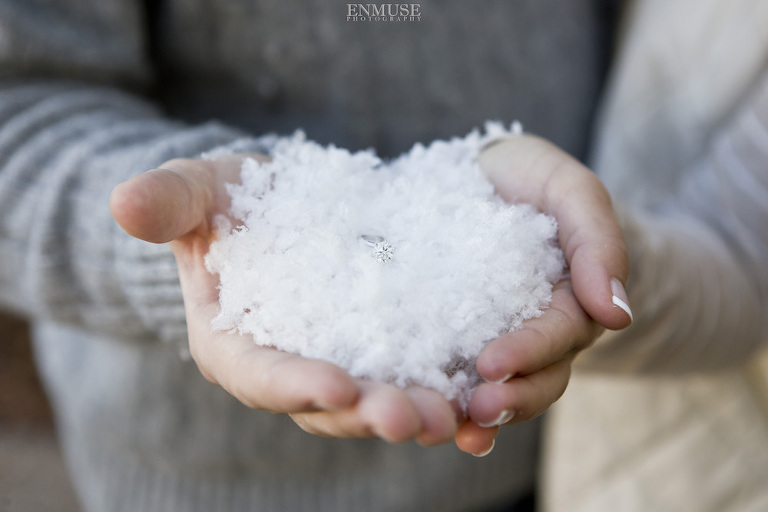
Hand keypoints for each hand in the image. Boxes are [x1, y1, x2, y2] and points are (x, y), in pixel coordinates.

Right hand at [109, 155, 457, 445]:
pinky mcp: (385, 352)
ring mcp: (343, 365)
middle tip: (416, 416)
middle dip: (371, 413)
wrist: (278, 208)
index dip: (296, 384)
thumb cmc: (229, 202)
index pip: (262, 376)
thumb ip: (169, 200)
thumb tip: (123, 202)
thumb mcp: (199, 191)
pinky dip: (449, 393)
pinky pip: (416, 378)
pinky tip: (486, 401)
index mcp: (239, 347)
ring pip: (379, 401)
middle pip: (330, 405)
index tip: (339, 385)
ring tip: (460, 415)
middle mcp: (293, 371)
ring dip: (420, 412)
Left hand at [455, 135, 631, 454]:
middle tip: (476, 410)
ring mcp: (493, 337)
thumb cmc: (532, 179)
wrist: (484, 173)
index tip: (492, 364)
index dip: (529, 353)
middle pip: (533, 378)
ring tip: (449, 427)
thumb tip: (617, 314)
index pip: (557, 336)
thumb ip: (598, 242)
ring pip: (497, 388)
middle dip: (509, 398)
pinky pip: (452, 373)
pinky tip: (420, 410)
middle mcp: (533, 330)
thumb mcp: (571, 191)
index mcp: (569, 302)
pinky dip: (442, 397)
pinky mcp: (452, 335)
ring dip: (477, 414)